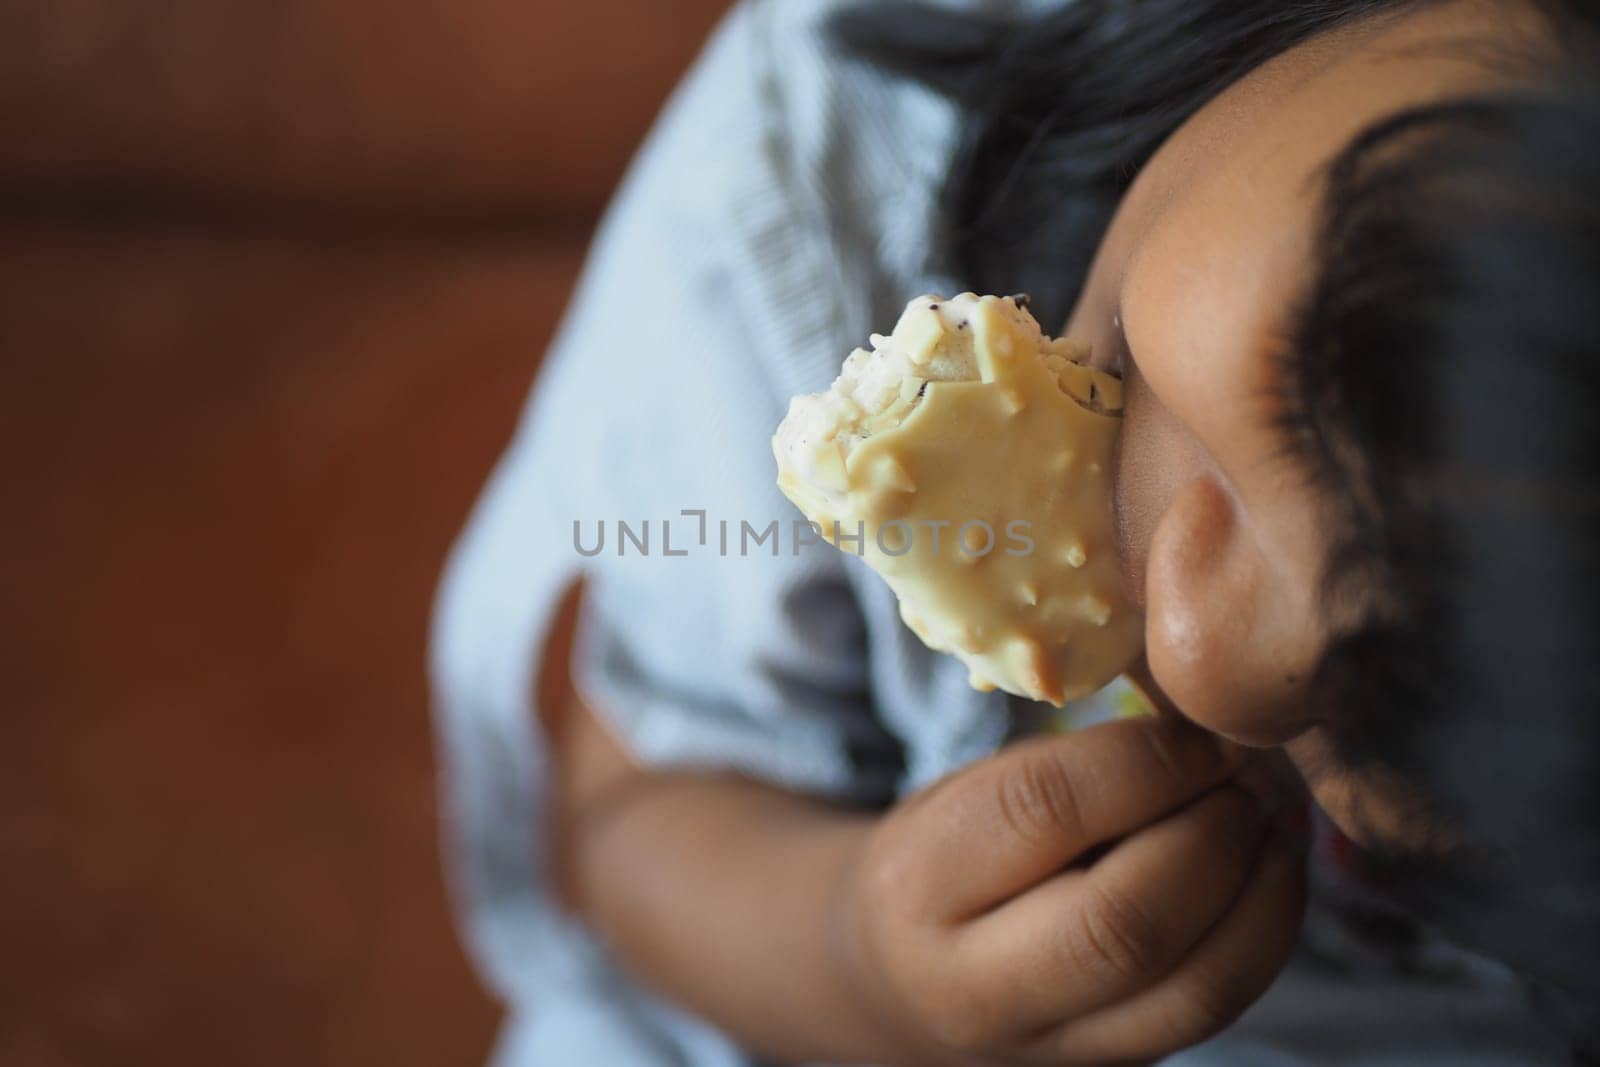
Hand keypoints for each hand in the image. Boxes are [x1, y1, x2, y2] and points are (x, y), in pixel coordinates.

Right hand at [831, 714, 1307, 1064]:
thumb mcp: (965, 793)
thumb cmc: (944, 858)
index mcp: (919, 885)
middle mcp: (972, 987)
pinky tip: (1272, 868)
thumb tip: (1205, 724)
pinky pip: (1213, 1011)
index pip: (1047, 811)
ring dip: (1263, 889)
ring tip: (1276, 817)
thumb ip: (1068, 769)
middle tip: (1252, 773)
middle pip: (1127, 925)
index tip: (1203, 727)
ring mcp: (1049, 1048)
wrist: (897, 979)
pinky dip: (1264, 932)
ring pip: (1194, 989)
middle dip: (1216, 833)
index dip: (1151, 760)